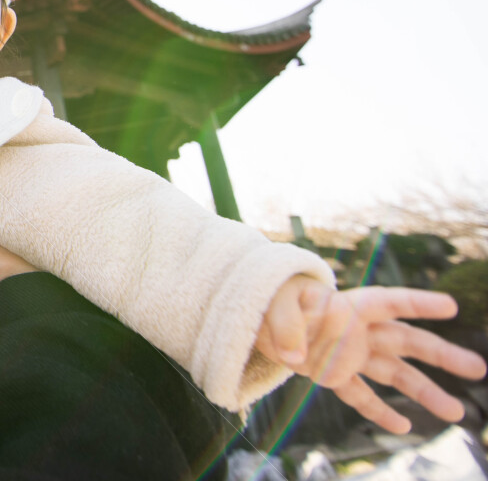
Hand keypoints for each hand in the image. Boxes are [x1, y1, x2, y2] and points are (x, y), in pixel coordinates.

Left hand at [256, 276, 487, 433]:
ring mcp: (351, 354)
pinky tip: (404, 427)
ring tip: (456, 412)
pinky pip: (361, 395)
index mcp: (348, 305)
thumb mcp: (275, 305)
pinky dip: (379, 411)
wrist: (262, 319)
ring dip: (425, 392)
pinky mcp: (336, 375)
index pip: (388, 302)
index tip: (450, 306)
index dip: (417, 303)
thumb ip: (287, 325)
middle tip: (477, 367)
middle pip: (406, 341)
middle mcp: (358, 331)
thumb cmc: (273, 302)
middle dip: (442, 354)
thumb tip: (295, 356)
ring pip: (395, 373)